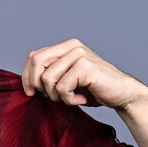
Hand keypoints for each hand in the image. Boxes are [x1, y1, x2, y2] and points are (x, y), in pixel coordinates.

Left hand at [21, 38, 146, 110]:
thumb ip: (50, 77)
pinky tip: (81, 98)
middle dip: (38, 85)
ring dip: (56, 96)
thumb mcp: (66, 81)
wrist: (121, 94)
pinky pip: (62, 88)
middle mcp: (72, 46)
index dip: (26, 76)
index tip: (30, 93)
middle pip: (36, 62)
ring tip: (71, 98)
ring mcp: (79, 54)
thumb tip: (27, 84)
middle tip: (52, 97)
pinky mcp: (85, 66)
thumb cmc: (93, 90)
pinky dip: (69, 100)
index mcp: (65, 47)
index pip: (33, 56)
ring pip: (48, 79)